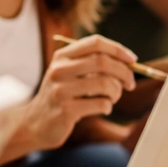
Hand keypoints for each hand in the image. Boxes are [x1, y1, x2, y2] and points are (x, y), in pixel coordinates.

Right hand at [18, 36, 135, 151]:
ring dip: (116, 92)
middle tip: (130, 83)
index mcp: (62, 57)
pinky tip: (102, 109)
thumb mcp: (68, 74)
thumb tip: (127, 62)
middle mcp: (59, 70)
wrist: (35, 123)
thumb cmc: (60, 96)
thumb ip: (91, 64)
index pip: (95, 43)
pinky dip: (108, 107)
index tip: (132, 60)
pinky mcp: (66, 110)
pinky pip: (101, 104)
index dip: (118, 49)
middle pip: (102, 61)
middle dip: (124, 72)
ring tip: (112, 98)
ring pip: (104, 84)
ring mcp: (61, 91)